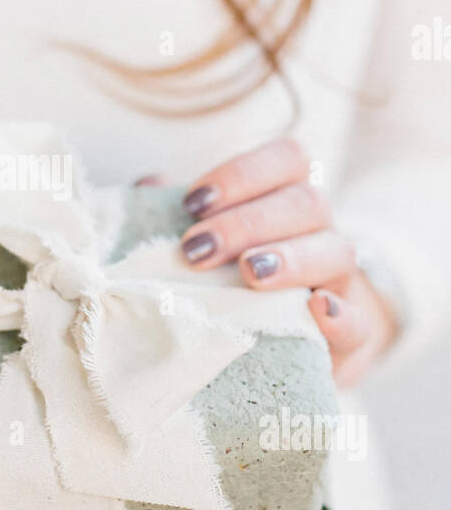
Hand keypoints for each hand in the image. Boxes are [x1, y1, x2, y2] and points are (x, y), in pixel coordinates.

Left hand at [138, 139, 397, 386]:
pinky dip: (341, 316)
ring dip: (291, 258)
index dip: (243, 172)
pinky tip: (316, 310)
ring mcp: (339, 282)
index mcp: (286, 199)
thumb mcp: (203, 247)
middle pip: (307, 202)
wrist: (280, 351)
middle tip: (196, 249)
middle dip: (248, 221)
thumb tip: (150, 184)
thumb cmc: (227, 286)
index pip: (288, 158)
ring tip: (249, 273)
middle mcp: (319, 232)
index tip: (192, 203)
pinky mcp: (348, 338)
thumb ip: (174, 215)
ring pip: (337, 250)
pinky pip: (359, 323)